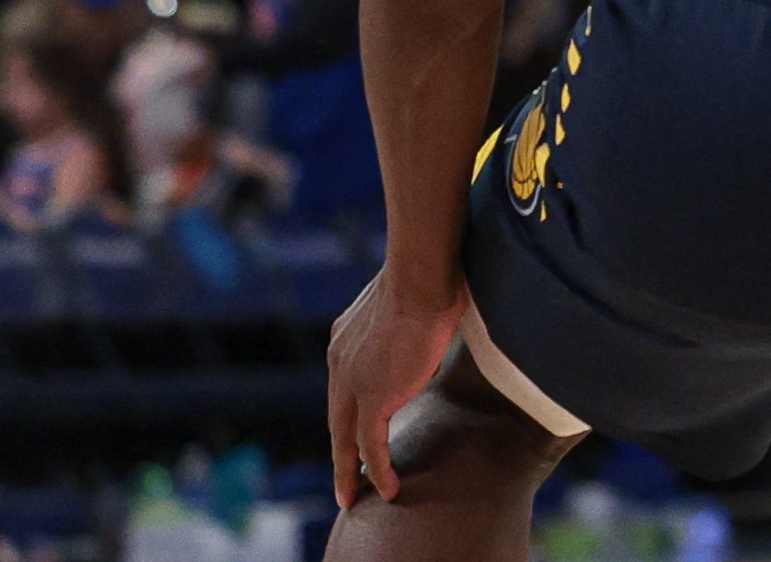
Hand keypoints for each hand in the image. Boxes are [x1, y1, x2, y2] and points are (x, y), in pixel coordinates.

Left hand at [327, 267, 466, 506]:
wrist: (421, 277)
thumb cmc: (428, 274)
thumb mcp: (410, 301)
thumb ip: (410, 319)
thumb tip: (434, 321)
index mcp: (346, 338)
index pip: (345, 384)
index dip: (351, 409)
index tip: (358, 427)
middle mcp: (340, 362)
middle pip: (336, 417)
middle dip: (341, 449)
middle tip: (344, 478)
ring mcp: (353, 382)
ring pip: (344, 438)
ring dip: (348, 470)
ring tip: (353, 495)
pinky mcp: (373, 398)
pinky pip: (369, 445)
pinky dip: (376, 470)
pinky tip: (388, 489)